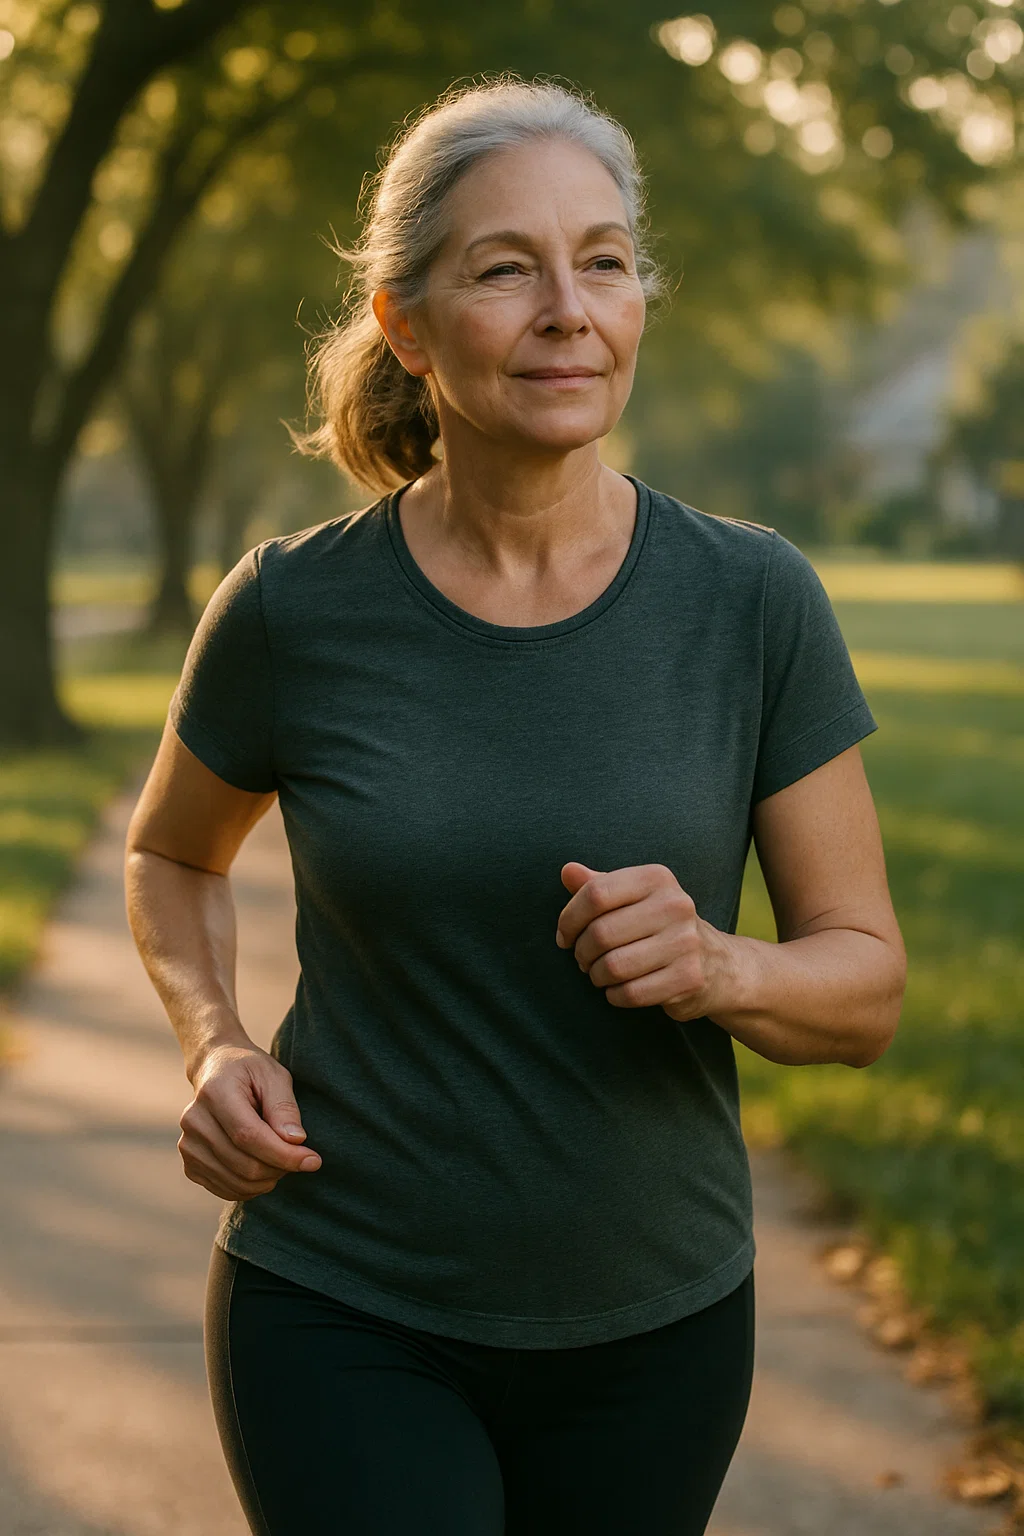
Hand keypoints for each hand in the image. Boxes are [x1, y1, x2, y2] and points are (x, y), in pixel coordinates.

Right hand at [178, 1043, 321, 1200]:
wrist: (215, 1069)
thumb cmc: (249, 1070)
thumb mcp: (274, 1075)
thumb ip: (284, 1108)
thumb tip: (296, 1141)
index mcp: (215, 1092)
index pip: (248, 1136)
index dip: (283, 1154)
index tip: (312, 1160)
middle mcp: (194, 1121)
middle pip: (243, 1164)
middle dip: (280, 1167)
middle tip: (300, 1156)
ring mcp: (188, 1144)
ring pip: (236, 1182)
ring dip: (268, 1179)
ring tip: (282, 1158)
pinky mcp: (190, 1163)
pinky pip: (226, 1189)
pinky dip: (252, 1187)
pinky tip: (264, 1168)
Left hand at [556, 861, 731, 1021]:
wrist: (718, 964)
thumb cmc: (660, 926)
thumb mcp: (633, 898)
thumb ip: (598, 885)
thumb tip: (567, 870)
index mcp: (657, 878)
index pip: (596, 894)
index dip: (569, 919)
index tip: (565, 936)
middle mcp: (676, 905)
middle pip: (600, 933)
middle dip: (582, 952)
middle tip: (583, 959)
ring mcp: (686, 943)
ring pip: (613, 966)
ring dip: (597, 976)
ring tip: (601, 974)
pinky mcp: (689, 978)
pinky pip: (630, 993)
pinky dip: (614, 995)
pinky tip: (619, 989)